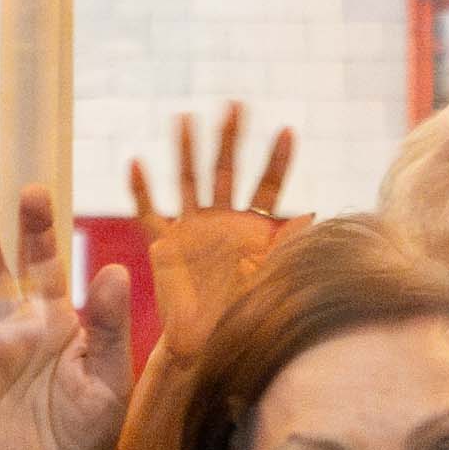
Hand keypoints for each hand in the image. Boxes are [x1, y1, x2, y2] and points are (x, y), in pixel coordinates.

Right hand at [125, 105, 298, 355]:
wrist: (207, 344)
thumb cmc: (244, 314)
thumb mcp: (272, 278)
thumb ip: (288, 246)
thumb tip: (312, 213)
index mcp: (252, 228)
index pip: (267, 186)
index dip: (277, 160)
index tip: (288, 131)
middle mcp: (221, 221)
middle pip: (226, 171)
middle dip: (230, 139)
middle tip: (235, 105)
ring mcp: (190, 230)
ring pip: (187, 181)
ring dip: (186, 151)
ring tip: (185, 118)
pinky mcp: (163, 245)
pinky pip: (148, 214)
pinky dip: (141, 190)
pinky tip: (135, 162)